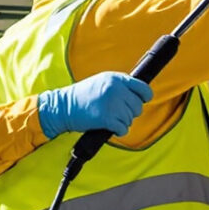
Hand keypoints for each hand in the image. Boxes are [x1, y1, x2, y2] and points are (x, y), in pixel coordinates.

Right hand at [34, 72, 151, 138]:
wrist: (63, 106)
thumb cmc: (82, 95)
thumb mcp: (102, 81)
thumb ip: (119, 85)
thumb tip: (138, 94)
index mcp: (116, 78)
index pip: (143, 88)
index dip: (145, 96)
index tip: (143, 100)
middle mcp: (115, 89)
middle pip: (137, 106)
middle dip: (130, 112)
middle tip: (118, 113)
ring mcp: (111, 104)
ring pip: (130, 119)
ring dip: (122, 122)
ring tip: (110, 118)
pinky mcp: (106, 118)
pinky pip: (123, 129)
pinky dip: (119, 131)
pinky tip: (110, 127)